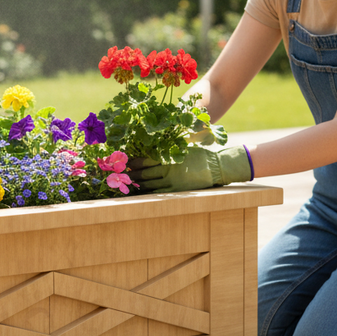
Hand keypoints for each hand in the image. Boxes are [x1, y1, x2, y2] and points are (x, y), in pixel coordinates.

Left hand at [128, 146, 252, 192]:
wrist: (216, 167)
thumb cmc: (200, 155)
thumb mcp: (184, 146)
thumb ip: (169, 146)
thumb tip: (155, 142)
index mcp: (168, 156)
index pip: (145, 159)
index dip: (133, 162)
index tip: (124, 163)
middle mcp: (167, 169)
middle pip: (144, 173)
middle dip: (131, 174)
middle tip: (120, 175)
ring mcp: (171, 181)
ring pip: (149, 184)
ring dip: (136, 184)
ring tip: (126, 184)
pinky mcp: (176, 190)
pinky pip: (157, 193)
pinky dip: (147, 192)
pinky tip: (140, 192)